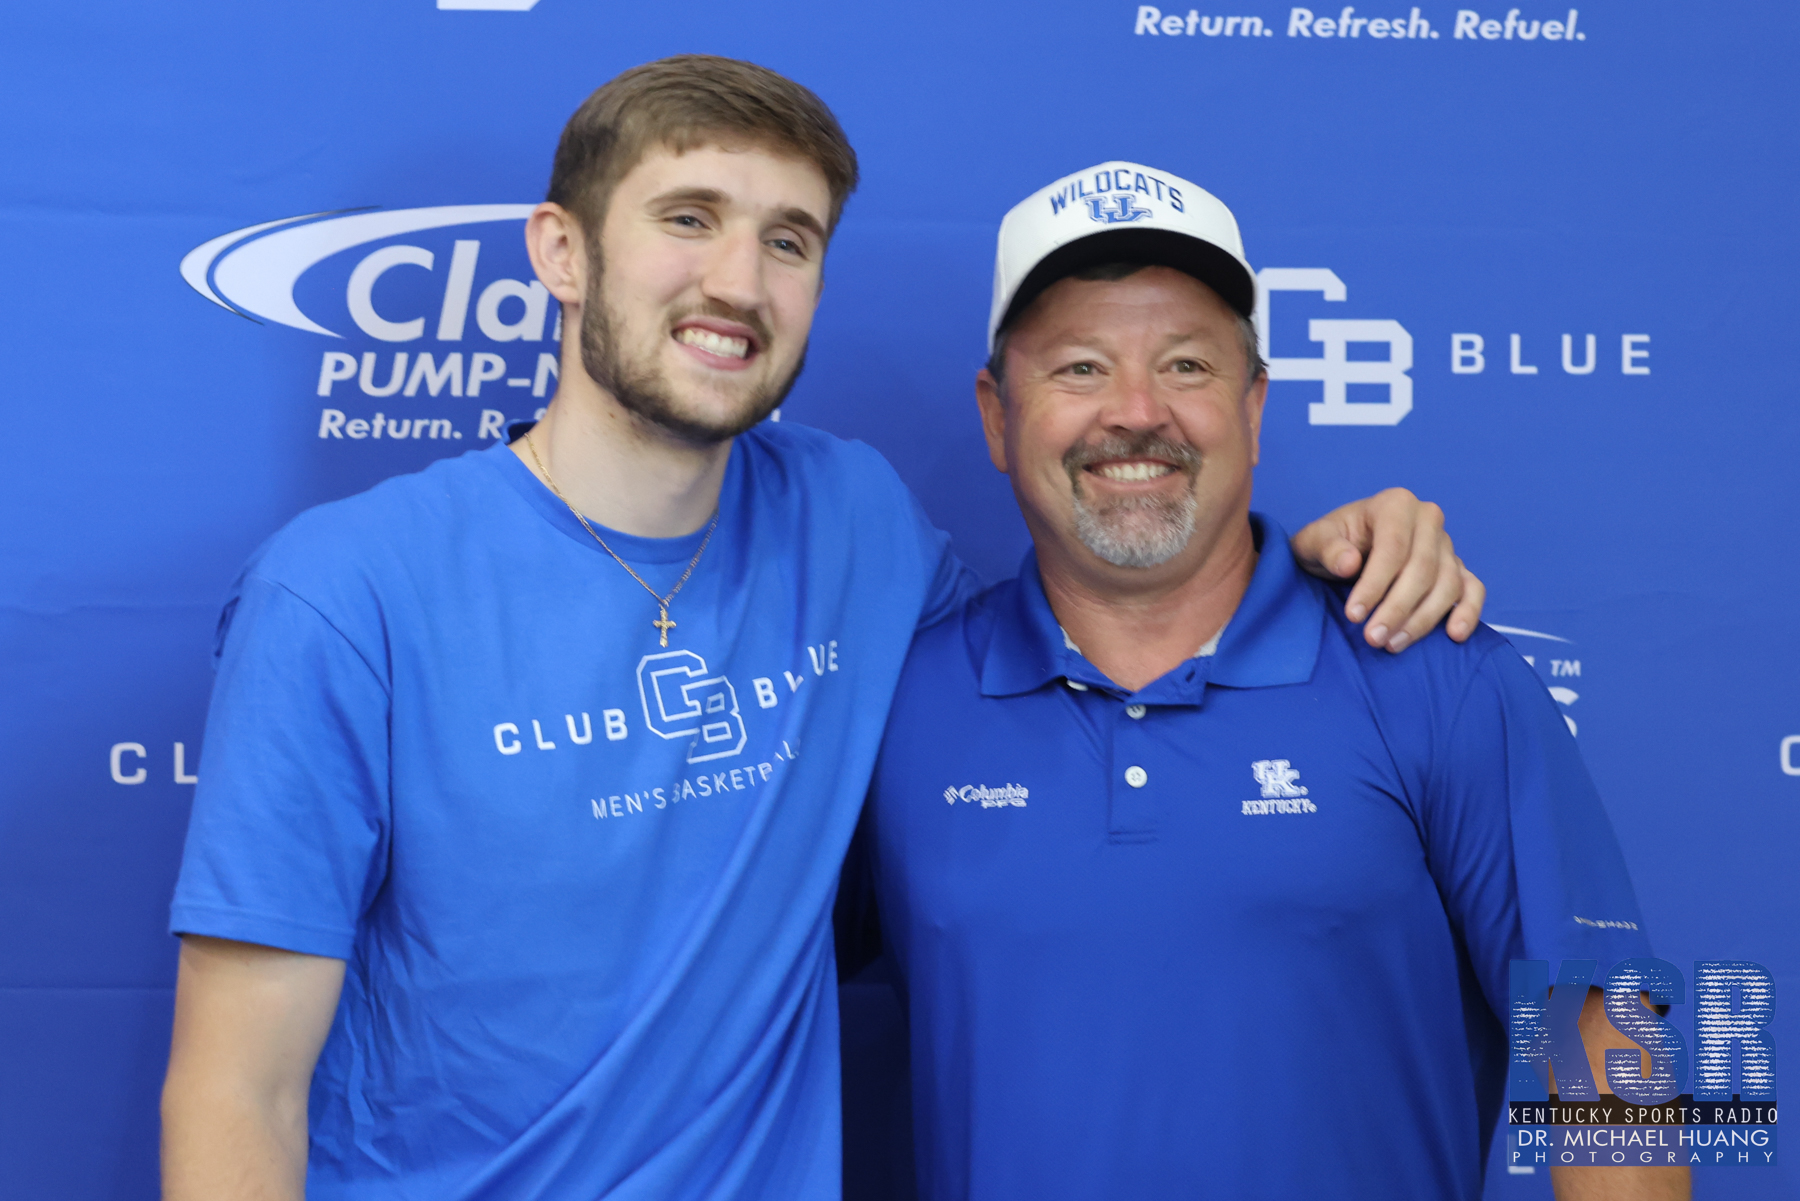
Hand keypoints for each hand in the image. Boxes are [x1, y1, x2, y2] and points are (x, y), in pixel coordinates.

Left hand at [1288, 488, 1485, 651]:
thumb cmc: (1329, 543)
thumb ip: (1328, 549)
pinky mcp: (1456, 567)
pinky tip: (1454, 635)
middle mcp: (1427, 519)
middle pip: (1423, 569)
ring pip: (1447, 584)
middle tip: (1373, 638)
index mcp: (1395, 504)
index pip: (1394, 548)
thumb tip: (1349, 563)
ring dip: (1422, 619)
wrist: (1343, 547)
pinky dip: (1468, 611)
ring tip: (1392, 644)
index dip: (1375, 585)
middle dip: (1397, 608)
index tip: (1354, 615)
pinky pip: (1472, 588)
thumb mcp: (1314, 541)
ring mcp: (1446, 544)